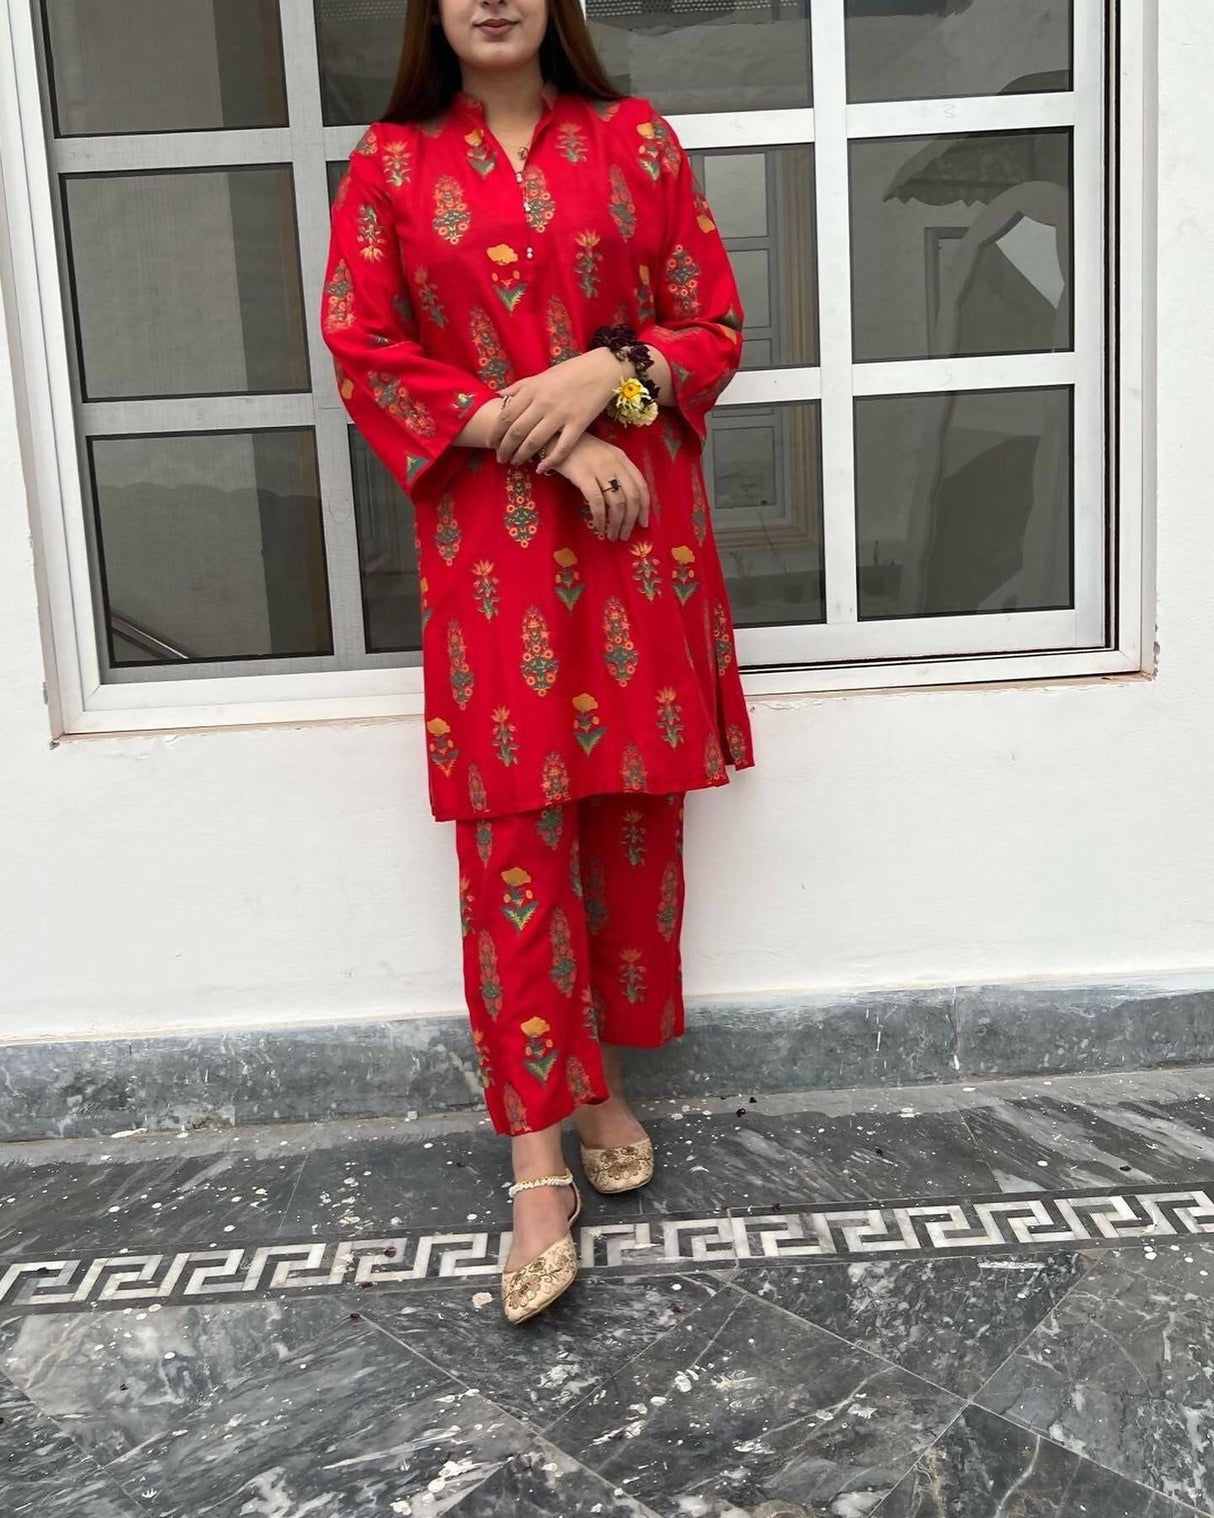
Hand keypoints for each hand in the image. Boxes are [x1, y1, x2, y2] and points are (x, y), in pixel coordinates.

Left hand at [490, 349, 619, 470]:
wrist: (602, 369)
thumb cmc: (571, 371)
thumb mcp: (542, 375)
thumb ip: (520, 387)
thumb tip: (499, 395)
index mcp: (532, 390)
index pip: (506, 416)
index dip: (496, 433)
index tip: (491, 444)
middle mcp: (543, 403)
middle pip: (517, 432)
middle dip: (505, 449)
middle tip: (501, 459)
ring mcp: (560, 415)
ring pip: (534, 442)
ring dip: (522, 456)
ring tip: (516, 463)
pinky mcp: (578, 424)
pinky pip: (562, 448)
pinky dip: (550, 461)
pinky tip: (542, 469)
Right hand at [549, 434, 649, 541]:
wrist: (555, 438)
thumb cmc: (579, 449)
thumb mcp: (604, 455)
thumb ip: (616, 471)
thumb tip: (626, 501)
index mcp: (622, 458)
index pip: (641, 485)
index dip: (644, 507)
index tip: (643, 524)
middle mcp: (615, 463)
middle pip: (631, 497)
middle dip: (630, 520)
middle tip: (625, 535)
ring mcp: (600, 469)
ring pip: (617, 502)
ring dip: (616, 523)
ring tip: (612, 535)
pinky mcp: (584, 476)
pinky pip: (597, 502)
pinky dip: (600, 518)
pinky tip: (599, 527)